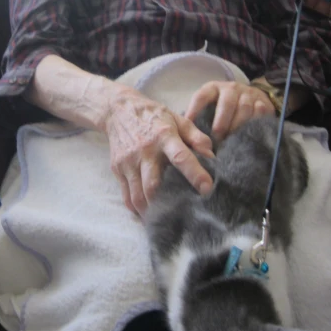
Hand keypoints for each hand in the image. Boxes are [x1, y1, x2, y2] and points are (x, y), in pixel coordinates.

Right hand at [104, 87, 214, 216]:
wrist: (118, 110)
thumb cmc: (154, 116)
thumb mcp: (178, 119)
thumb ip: (196, 137)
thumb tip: (212, 156)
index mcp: (164, 136)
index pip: (180, 157)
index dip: (195, 174)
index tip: (207, 189)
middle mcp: (145, 151)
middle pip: (153, 184)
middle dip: (167, 202)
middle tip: (183, 214)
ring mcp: (128, 162)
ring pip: (138, 194)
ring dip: (150, 211)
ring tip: (164, 220)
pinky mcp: (118, 169)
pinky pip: (126, 195)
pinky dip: (136, 208)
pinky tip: (146, 214)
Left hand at [185, 81, 274, 140]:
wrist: (255, 98)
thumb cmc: (225, 107)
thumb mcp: (211, 106)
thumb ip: (201, 117)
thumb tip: (188, 138)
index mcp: (214, 88)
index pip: (202, 96)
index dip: (194, 110)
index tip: (189, 125)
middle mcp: (231, 88)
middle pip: (226, 102)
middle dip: (221, 122)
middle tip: (217, 138)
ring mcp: (248, 94)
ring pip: (244, 107)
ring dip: (237, 125)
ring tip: (232, 140)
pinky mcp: (263, 102)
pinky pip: (260, 112)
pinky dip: (254, 123)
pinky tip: (249, 134)